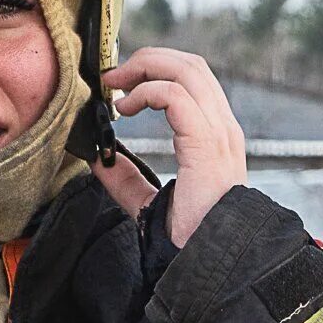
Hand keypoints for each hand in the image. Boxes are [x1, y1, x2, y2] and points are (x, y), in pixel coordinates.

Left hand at [100, 47, 246, 247]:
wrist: (212, 263)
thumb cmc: (191, 239)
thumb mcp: (149, 203)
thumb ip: (126, 180)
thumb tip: (100, 160)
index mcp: (216, 137)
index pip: (193, 80)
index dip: (156, 70)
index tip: (121, 86)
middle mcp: (222, 128)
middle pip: (190, 64)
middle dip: (148, 59)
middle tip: (112, 76)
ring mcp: (218, 133)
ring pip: (186, 69)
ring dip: (145, 67)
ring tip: (115, 84)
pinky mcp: (206, 143)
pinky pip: (174, 95)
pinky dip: (145, 92)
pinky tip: (125, 109)